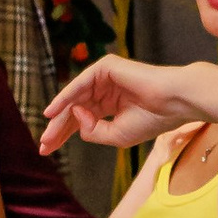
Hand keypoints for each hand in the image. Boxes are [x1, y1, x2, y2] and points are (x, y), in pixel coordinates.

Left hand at [39, 53, 204, 152]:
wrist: (173, 102)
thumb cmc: (152, 119)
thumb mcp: (116, 135)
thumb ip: (92, 131)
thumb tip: (74, 115)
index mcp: (112, 104)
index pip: (82, 119)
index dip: (64, 134)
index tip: (48, 150)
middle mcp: (106, 90)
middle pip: (75, 110)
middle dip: (58, 128)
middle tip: (44, 145)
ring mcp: (105, 77)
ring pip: (75, 98)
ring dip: (59, 117)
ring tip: (47, 134)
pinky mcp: (106, 67)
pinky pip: (80, 84)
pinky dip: (65, 98)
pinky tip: (53, 112)